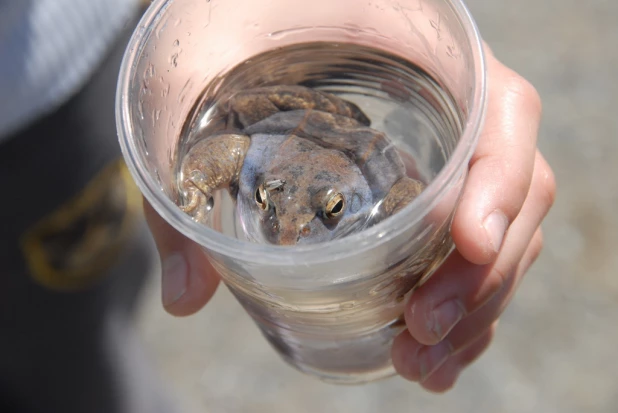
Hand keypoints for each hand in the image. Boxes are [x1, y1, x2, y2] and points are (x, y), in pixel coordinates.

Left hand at [142, 43, 555, 391]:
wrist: (235, 11)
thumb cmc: (218, 29)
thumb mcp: (191, 87)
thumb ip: (185, 182)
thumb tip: (183, 299)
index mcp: (420, 53)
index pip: (504, 111)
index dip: (500, 182)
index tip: (469, 245)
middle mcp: (448, 103)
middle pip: (514, 188)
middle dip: (479, 276)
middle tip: (418, 336)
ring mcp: (442, 150)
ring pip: (501, 230)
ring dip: (475, 306)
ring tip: (420, 364)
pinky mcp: (425, 186)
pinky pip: (469, 244)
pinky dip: (463, 303)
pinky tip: (429, 352)